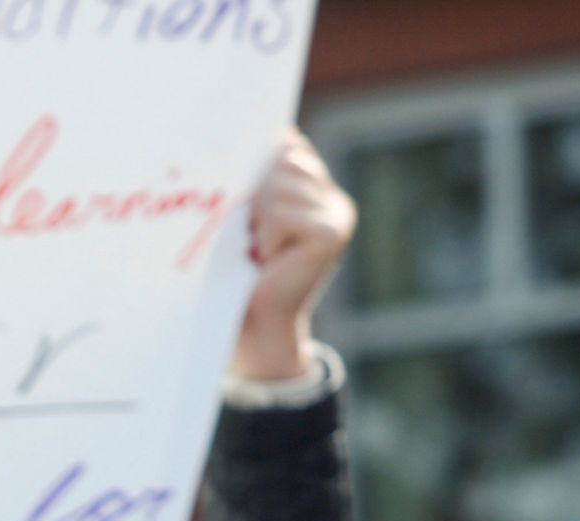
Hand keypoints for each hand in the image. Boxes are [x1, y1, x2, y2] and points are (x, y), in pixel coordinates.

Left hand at [232, 130, 352, 384]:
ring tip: (258, 248)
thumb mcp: (248, 220)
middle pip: (285, 160)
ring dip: (257, 217)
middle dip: (256, 192)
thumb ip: (259, 182)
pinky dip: (265, 235)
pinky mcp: (332, 232)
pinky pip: (282, 214)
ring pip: (280, 185)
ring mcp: (337, 214)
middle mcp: (333, 200)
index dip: (260, 164)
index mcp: (317, 192)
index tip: (246, 198)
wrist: (254, 326)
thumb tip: (269, 135)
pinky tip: (268, 258)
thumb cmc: (241, 273)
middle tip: (250, 233)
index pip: (289, 149)